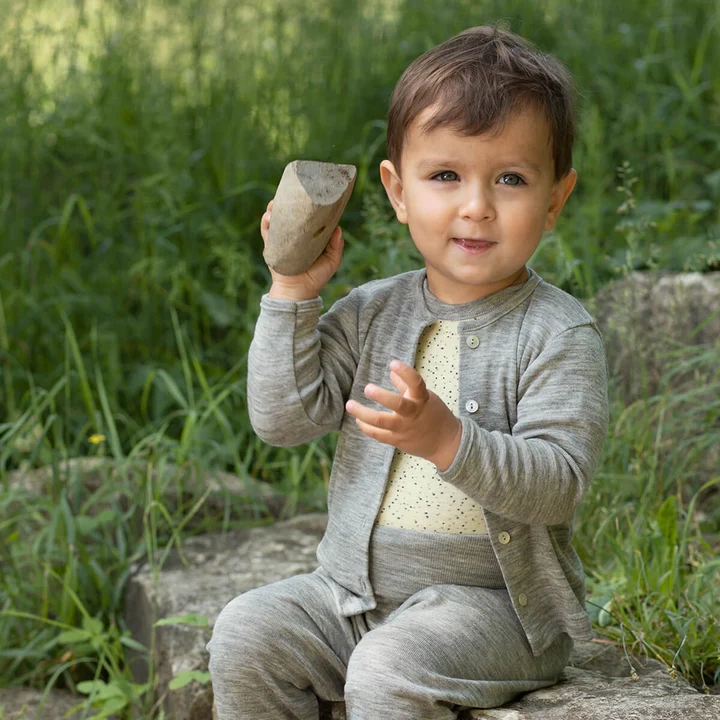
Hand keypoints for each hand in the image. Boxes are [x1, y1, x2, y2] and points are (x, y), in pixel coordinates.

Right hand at [261, 199, 343, 300]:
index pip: (307, 216)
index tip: (310, 193)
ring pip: (276, 218)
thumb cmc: (317, 277)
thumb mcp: (332, 261)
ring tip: (276, 202)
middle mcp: (295, 235)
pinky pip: (266, 230)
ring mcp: (282, 239)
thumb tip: (338, 228)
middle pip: (289, 213)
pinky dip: (266, 221)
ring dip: (274, 208)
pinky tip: (269, 215)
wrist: (298, 292)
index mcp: (309, 235)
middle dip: (288, 201)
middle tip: (291, 193)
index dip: (307, 204)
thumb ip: (336, 246)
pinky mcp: (271, 246)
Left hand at [345, 360, 461, 470]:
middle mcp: (413, 414)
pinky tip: (358, 420)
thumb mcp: (426, 397)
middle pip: (397, 405)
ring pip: (381, 422)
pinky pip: (378, 435)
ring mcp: (404, 429)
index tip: (393, 363)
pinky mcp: (397, 441)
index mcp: (422, 399)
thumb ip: (406, 385)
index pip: (416, 383)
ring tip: (350, 404)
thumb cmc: (435, 415)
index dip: (405, 372)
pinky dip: (366, 427)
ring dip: (363, 414)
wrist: (446, 443)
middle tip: (367, 388)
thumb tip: (392, 372)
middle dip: (381, 396)